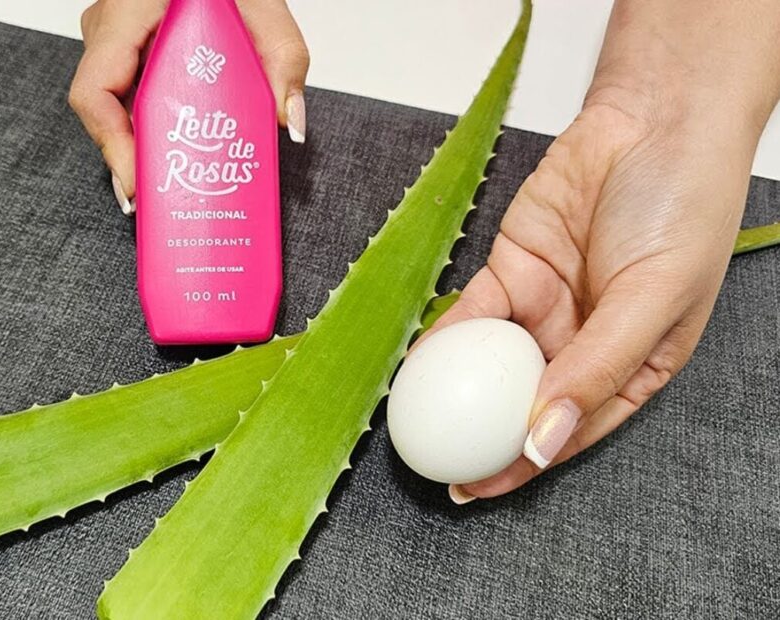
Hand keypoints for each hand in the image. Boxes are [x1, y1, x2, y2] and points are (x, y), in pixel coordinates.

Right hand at [69, 0, 308, 214]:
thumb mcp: (264, 8)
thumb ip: (284, 61)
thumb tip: (289, 124)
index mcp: (127, 13)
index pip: (94, 93)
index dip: (113, 147)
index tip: (141, 184)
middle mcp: (107, 28)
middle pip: (104, 111)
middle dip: (133, 160)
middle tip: (164, 201)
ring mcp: (112, 38)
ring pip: (113, 106)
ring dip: (142, 145)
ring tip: (172, 186)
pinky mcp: (126, 48)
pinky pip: (127, 93)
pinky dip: (149, 125)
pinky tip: (177, 152)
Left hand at [421, 0, 779, 503]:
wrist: (652, 120)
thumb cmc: (680, 208)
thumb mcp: (654, 298)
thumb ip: (597, 369)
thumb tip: (544, 439)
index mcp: (634, 365)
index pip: (573, 427)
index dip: (528, 462)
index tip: (483, 487)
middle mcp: (585, 343)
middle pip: (524, 404)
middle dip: (483, 438)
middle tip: (440, 467)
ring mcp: (545, 309)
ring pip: (491, 364)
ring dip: (457, 393)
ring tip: (420, 425)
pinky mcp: (511, 271)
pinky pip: (471, 314)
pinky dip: (445, 338)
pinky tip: (418, 364)